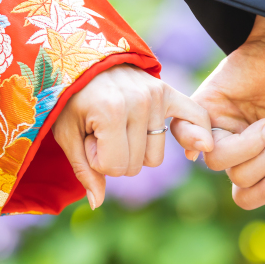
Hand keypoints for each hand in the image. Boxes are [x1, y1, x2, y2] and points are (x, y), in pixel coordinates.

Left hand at [53, 64, 212, 208]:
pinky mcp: (168, 92)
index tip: (87, 138)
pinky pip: (196, 118)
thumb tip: (97, 203)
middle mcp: (139, 102)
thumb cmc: (70, 99)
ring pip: (155, 157)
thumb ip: (83, 169)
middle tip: (100, 131)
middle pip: (136, 165)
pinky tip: (194, 154)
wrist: (84, 60)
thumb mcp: (67, 133)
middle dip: (115, 157)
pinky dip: (198, 138)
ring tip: (119, 125)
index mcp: (111, 111)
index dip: (97, 160)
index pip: (115, 168)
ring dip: (137, 150)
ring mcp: (157, 95)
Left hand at [173, 16, 264, 226]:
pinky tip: (209, 138)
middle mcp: (233, 146)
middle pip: (237, 177)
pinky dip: (193, 139)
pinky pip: (184, 131)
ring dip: (249, 147)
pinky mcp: (204, 102)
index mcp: (256, 160)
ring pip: (216, 160)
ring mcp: (217, 125)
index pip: (246, 194)